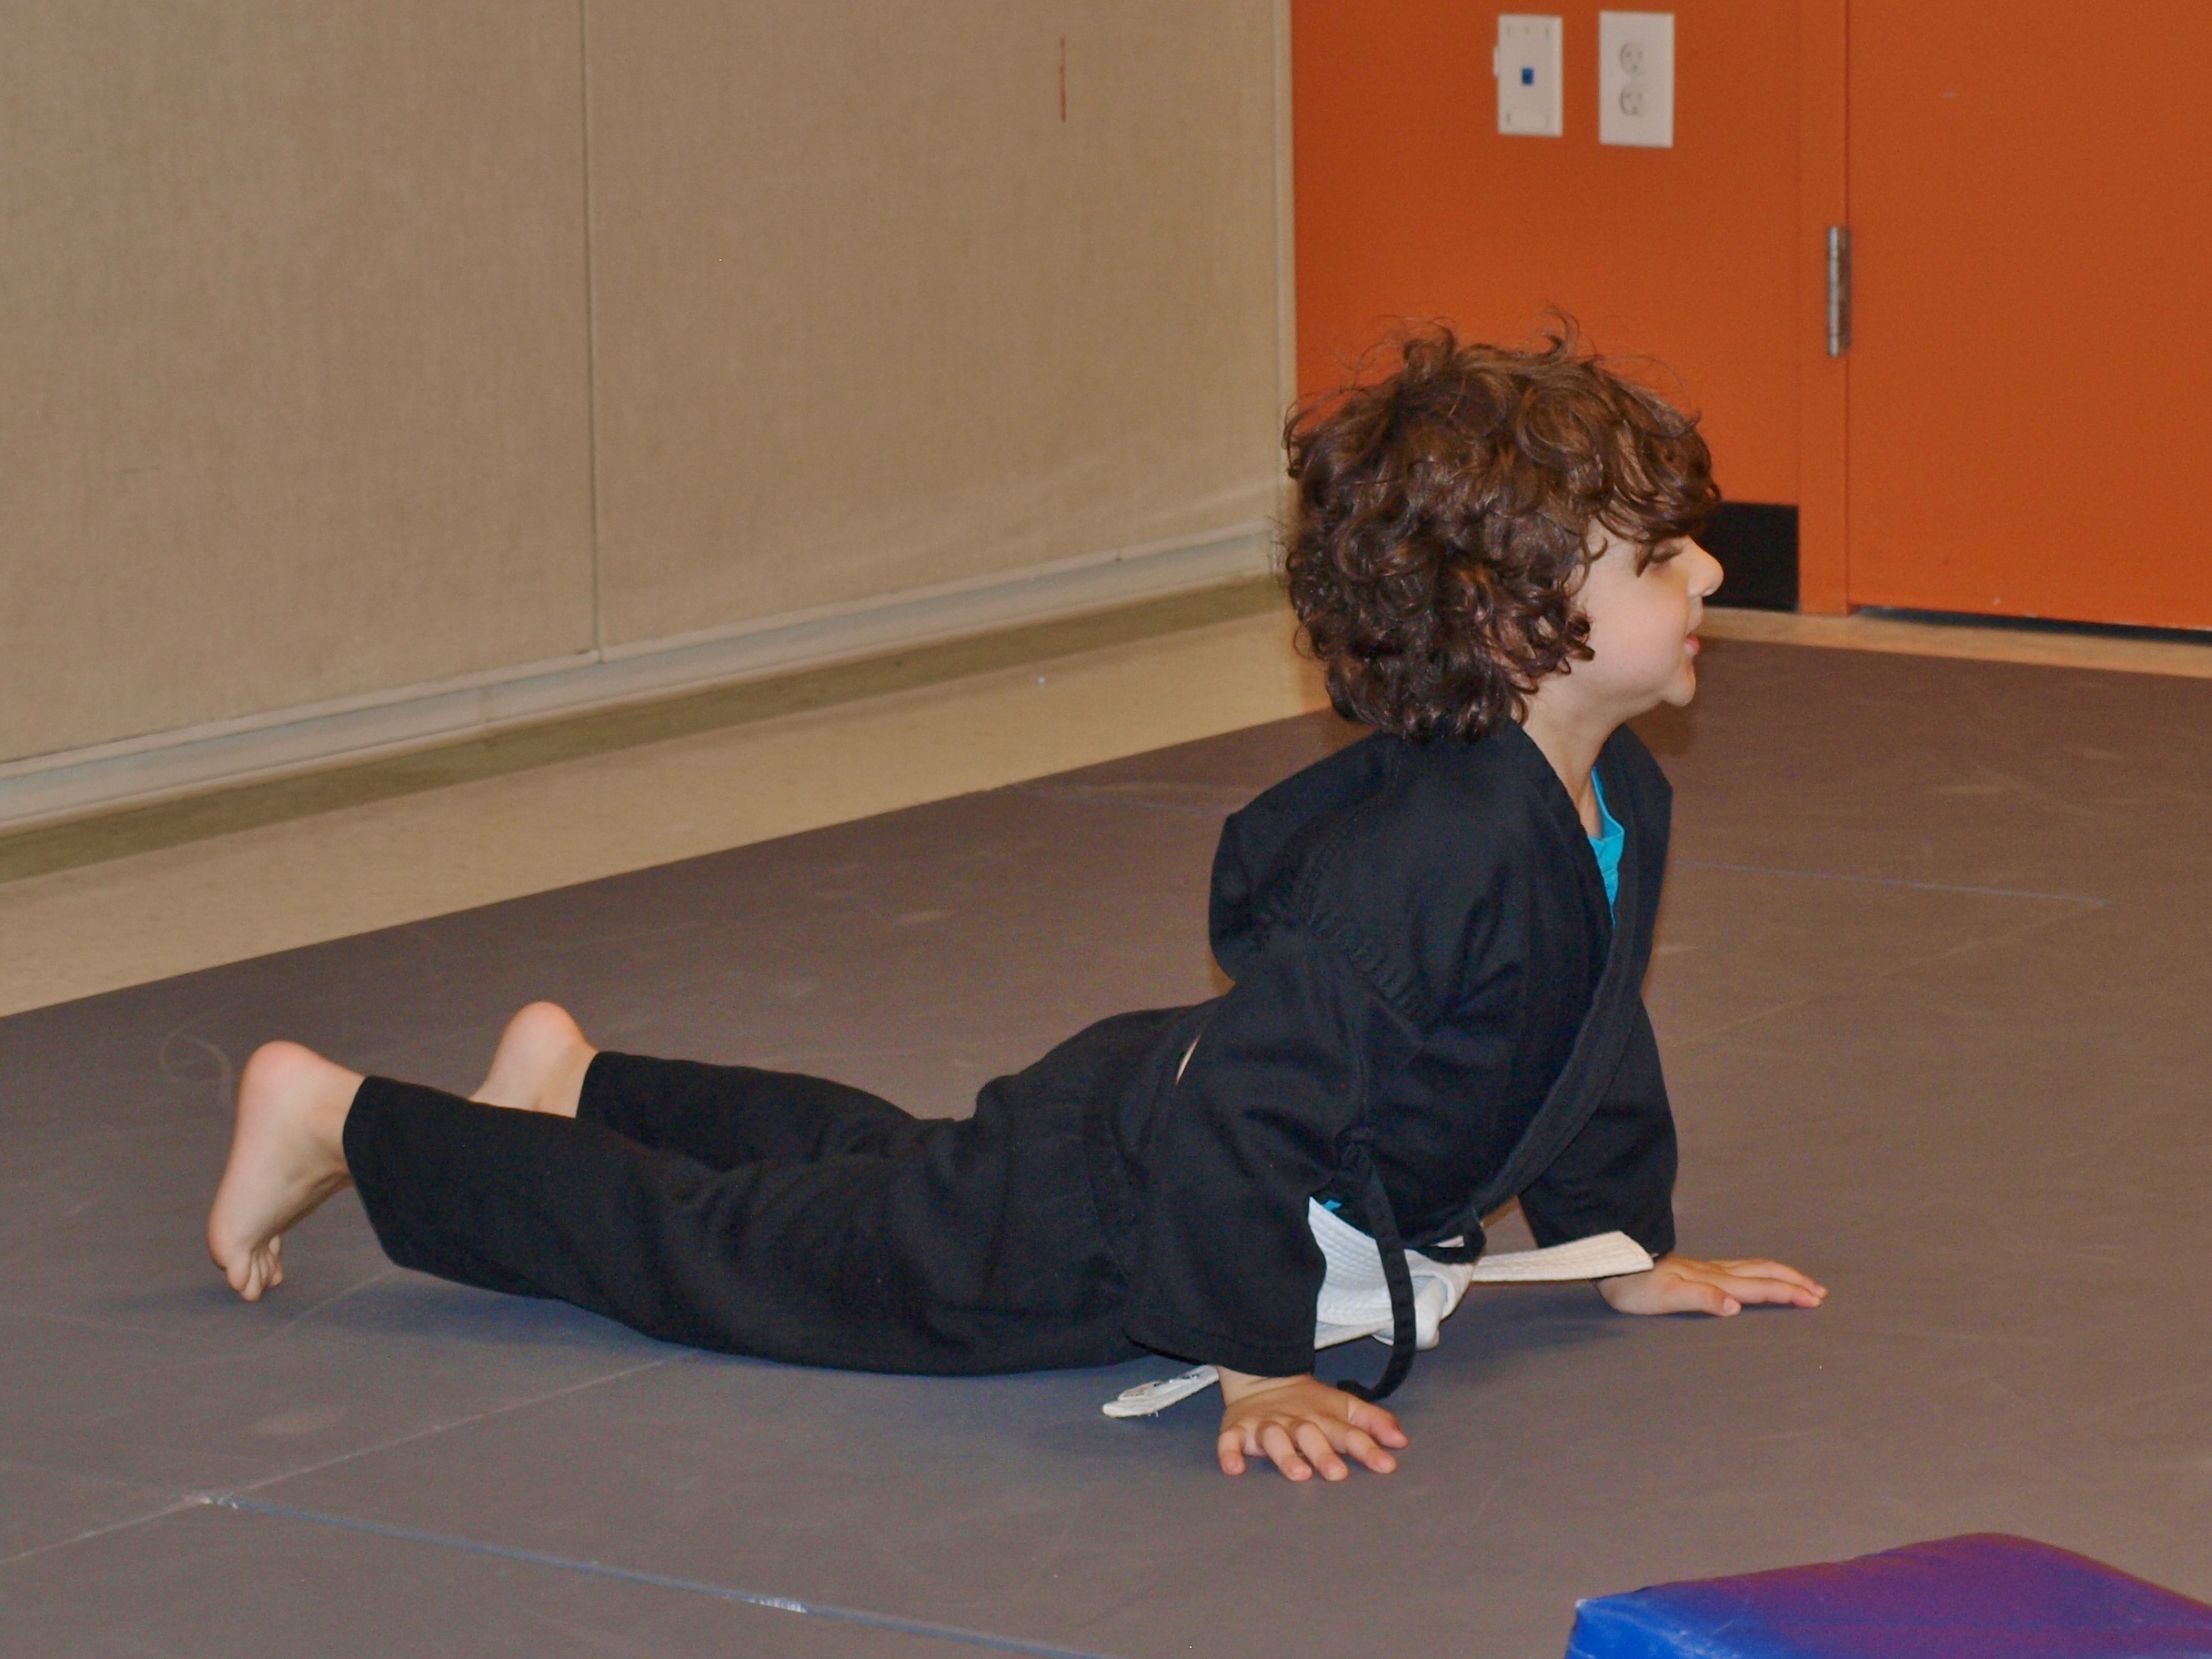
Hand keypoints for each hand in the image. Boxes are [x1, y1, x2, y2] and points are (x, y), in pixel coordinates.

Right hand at [1214, 1368, 1407, 1480]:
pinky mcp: (1237, 1430)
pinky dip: (1229, 1453)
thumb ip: (1373, 1422)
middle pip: (1310, 1435)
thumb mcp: (1344, 1406)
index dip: (1368, 1448)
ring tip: (1297, 1473)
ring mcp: (1265, 1425)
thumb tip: (1402, 1441)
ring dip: (1284, 1455)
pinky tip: (1234, 1468)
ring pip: (1273, 1438)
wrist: (1262, 1377)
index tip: (1387, 1466)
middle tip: (1337, 1473)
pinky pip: (1229, 1441)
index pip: (1349, 1432)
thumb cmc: (1310, 1403)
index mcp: (1324, 1417)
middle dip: (1323, 1453)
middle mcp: (1295, 1422)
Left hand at [1598, 1253, 1826, 1316]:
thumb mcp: (1665, 1297)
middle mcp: (1715, 1271)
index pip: (1759, 1287)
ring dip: (1780, 1274)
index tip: (1815, 1300)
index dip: (1788, 1293)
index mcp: (1713, 1280)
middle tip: (1820, 1292)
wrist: (1613, 1263)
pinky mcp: (1697, 1269)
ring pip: (1754, 1267)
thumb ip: (1701, 1298)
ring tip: (1800, 1281)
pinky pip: (1741, 1268)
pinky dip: (1761, 1272)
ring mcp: (1707, 1268)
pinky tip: (1758, 1275)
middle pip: (1763, 1273)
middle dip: (1793, 1281)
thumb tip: (1734, 1307)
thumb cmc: (1636, 1285)